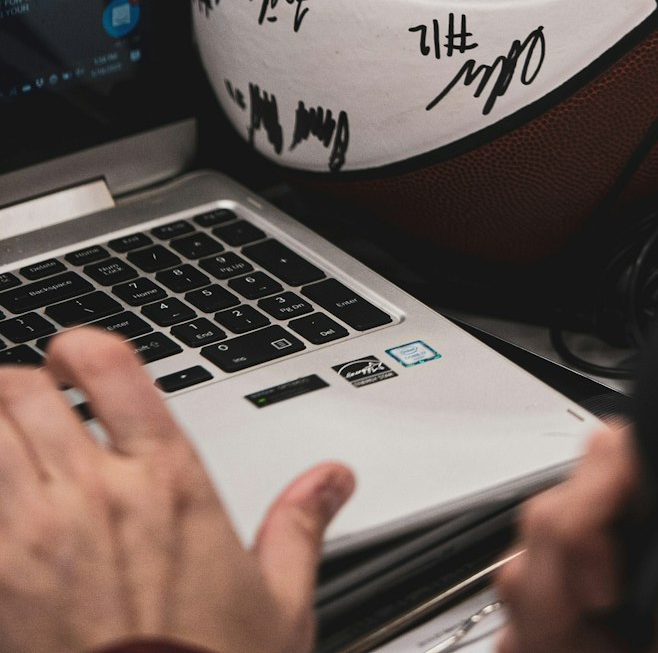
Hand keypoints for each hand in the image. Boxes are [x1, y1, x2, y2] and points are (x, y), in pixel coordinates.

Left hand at [0, 326, 354, 652]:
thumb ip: (299, 526)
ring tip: (2, 442)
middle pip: (23, 390)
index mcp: (167, 480)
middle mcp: (96, 491)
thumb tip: (331, 481)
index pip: (108, 364)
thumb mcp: (278, 604)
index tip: (70, 362)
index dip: (77, 347)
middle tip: (22, 401)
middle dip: (15, 385)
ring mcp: (34, 534)